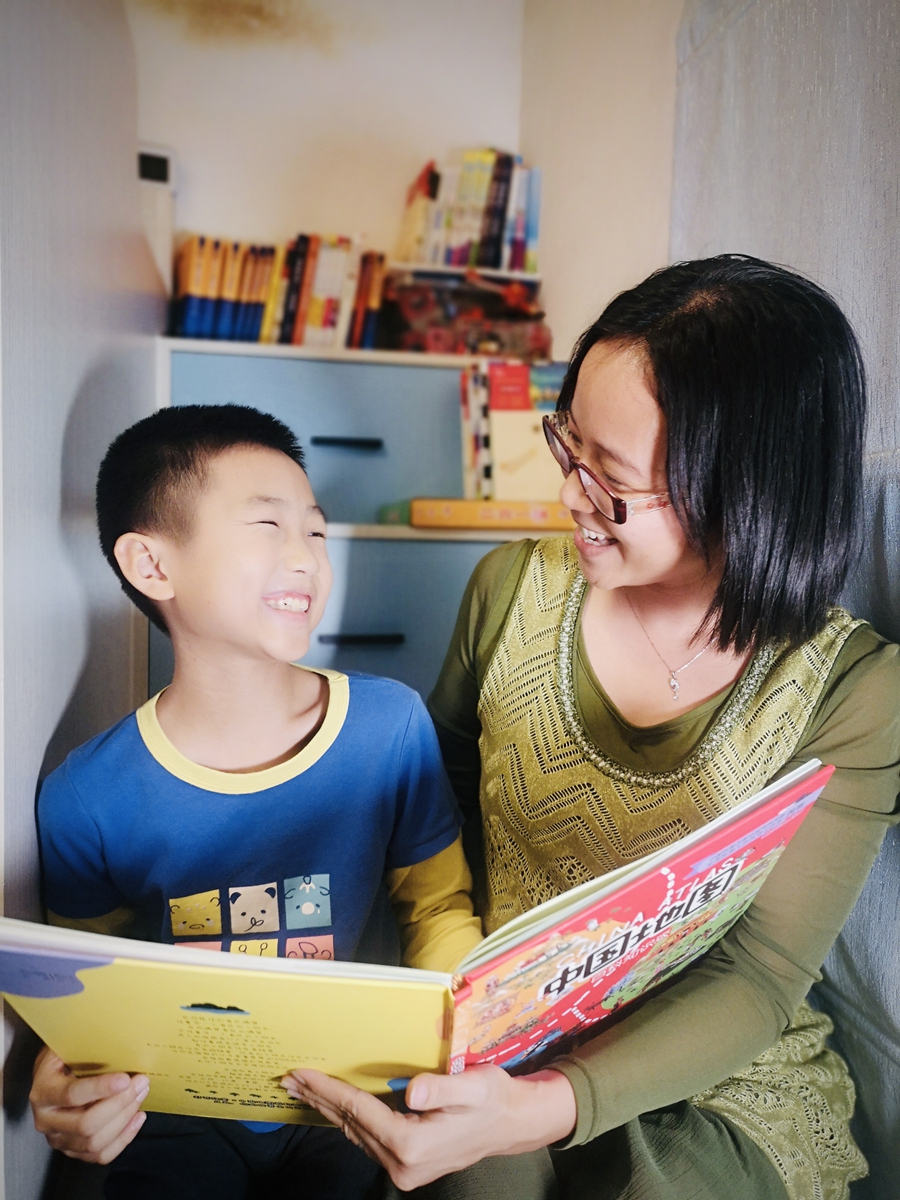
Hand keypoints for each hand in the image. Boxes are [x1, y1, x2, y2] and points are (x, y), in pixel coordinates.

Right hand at [30, 1046, 148, 1163]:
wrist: (52, 1074)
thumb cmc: (65, 1057)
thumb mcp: (69, 1045)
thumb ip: (87, 1047)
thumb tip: (122, 1035)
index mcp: (43, 1091)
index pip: (72, 1095)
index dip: (101, 1088)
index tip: (125, 1079)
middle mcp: (46, 1120)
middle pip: (86, 1124)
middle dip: (119, 1104)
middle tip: (141, 1084)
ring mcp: (58, 1138)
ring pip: (94, 1142)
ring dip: (124, 1120)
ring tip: (141, 1096)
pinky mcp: (72, 1150)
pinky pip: (100, 1155)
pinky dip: (123, 1139)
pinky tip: (137, 1117)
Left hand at [281, 1064, 576, 1190]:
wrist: (512, 1124)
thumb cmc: (493, 1098)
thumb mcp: (473, 1085)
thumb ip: (441, 1088)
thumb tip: (411, 1092)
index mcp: (413, 1145)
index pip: (358, 1111)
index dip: (328, 1089)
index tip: (302, 1073)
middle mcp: (402, 1164)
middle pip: (350, 1124)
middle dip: (319, 1099)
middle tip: (289, 1079)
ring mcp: (403, 1170)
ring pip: (355, 1134)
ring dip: (329, 1109)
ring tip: (305, 1089)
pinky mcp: (406, 1166)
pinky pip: (367, 1139)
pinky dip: (347, 1120)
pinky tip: (336, 1107)